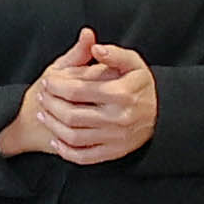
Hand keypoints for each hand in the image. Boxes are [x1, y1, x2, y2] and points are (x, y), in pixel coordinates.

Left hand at [6, 33, 159, 170]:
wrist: (162, 115)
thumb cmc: (141, 86)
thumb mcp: (133, 63)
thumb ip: (114, 53)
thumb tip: (94, 46)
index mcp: (121, 94)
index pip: (77, 91)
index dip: (57, 86)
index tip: (48, 81)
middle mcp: (117, 118)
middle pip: (71, 114)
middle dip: (51, 105)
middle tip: (41, 96)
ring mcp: (115, 138)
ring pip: (73, 136)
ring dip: (53, 126)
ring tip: (44, 113)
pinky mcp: (113, 153)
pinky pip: (84, 156)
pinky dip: (66, 151)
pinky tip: (56, 139)